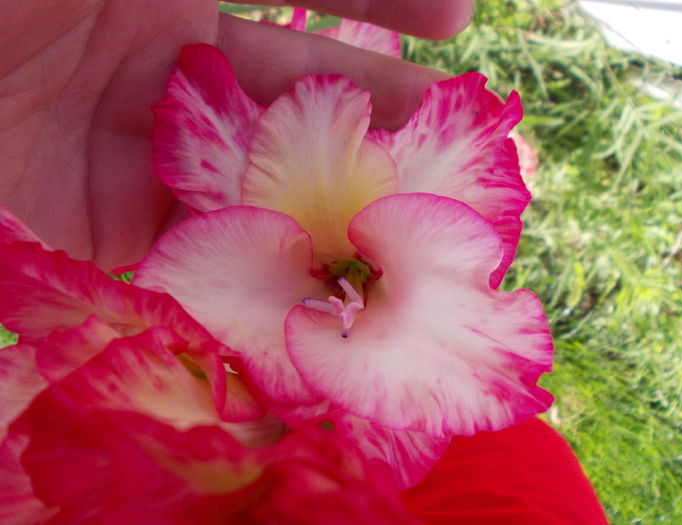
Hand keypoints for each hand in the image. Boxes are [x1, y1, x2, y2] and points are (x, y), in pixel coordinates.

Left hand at [0, 0, 472, 269]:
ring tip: (418, 229)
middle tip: (465, 151)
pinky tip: (324, 282)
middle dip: (379, 126)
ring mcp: (140, 161)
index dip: (379, 11)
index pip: (303, 14)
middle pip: (297, 110)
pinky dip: (261, 269)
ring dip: (332, 212)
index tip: (455, 23)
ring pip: (260, 191)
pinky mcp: (108, 237)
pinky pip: (202, 255)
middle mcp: (165, 78)